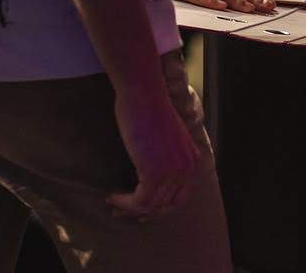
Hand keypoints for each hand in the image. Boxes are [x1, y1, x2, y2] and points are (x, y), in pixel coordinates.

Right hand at [108, 84, 198, 218]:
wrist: (144, 92)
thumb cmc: (149, 108)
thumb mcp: (167, 138)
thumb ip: (167, 157)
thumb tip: (151, 180)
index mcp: (193, 159)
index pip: (180, 198)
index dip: (160, 208)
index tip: (142, 211)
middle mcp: (187, 168)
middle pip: (166, 206)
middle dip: (144, 213)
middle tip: (123, 211)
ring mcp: (173, 171)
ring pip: (150, 206)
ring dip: (129, 208)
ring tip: (114, 205)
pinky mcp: (154, 173)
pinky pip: (139, 202)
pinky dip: (124, 203)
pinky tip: (112, 197)